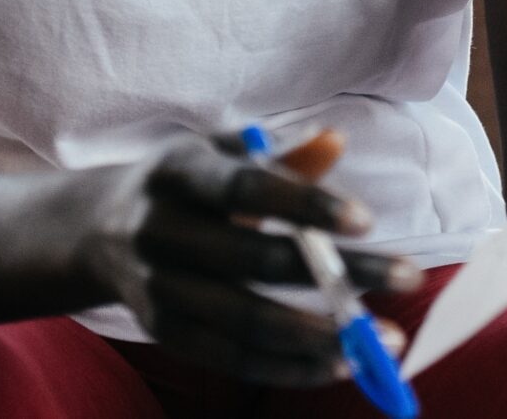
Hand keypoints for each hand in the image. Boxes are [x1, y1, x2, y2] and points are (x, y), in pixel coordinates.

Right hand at [76, 128, 420, 385]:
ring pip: (244, 321)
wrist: (96, 229)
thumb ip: (278, 151)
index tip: (369, 220)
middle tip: (410, 277)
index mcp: (177, 171)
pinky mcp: (163, 332)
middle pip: (255, 260)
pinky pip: (230, 359)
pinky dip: (288, 367)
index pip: (247, 188)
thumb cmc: (188, 182)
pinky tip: (341, 364)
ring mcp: (156, 288)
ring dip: (321, 335)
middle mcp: (158, 231)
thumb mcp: (221, 150)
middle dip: (338, 275)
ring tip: (385, 339)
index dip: (305, 203)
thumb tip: (336, 140)